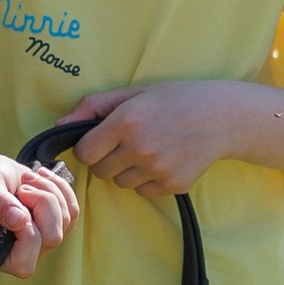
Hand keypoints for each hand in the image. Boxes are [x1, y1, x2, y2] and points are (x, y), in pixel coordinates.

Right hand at [0, 151, 76, 276]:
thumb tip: (17, 220)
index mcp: (0, 255)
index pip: (25, 260)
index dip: (27, 228)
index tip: (16, 200)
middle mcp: (25, 254)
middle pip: (52, 238)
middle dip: (42, 203)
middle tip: (23, 187)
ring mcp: (44, 242)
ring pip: (65, 221)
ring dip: (50, 191)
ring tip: (28, 179)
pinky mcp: (59, 226)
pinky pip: (73, 210)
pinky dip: (61, 188)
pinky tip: (43, 177)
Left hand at [69, 82, 243, 200]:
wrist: (223, 117)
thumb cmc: (175, 99)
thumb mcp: (133, 93)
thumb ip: (93, 107)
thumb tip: (59, 125)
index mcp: (126, 122)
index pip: (85, 153)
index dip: (89, 146)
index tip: (101, 139)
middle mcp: (139, 148)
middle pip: (100, 172)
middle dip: (106, 159)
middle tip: (126, 143)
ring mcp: (157, 170)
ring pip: (121, 183)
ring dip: (127, 170)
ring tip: (148, 149)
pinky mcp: (172, 185)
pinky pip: (143, 191)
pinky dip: (147, 180)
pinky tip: (163, 160)